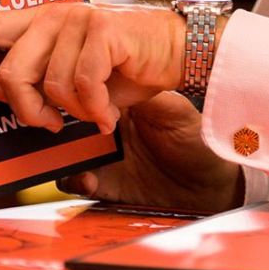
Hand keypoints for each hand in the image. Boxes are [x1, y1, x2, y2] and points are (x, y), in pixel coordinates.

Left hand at [0, 2, 188, 134]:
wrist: (181, 52)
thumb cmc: (131, 66)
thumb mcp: (82, 75)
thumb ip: (48, 80)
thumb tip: (17, 103)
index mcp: (48, 22)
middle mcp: (59, 14)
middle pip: (12, 72)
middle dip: (28, 110)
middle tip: (51, 124)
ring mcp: (80, 19)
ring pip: (51, 84)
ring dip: (74, 112)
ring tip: (95, 114)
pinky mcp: (103, 30)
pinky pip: (82, 83)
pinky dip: (95, 109)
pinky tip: (108, 114)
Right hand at [59, 92, 243, 213]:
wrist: (208, 188)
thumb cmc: (197, 142)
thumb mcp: (176, 114)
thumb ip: (146, 98)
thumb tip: (115, 82)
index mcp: (125, 103)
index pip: (90, 89)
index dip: (78, 91)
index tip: (77, 99)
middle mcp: (109, 128)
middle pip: (71, 118)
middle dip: (60, 120)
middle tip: (63, 127)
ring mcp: (104, 156)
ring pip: (64, 149)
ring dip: (61, 152)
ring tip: (75, 157)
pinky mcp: (103, 184)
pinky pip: (72, 181)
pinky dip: (74, 179)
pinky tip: (89, 179)